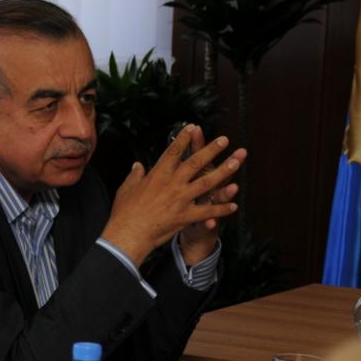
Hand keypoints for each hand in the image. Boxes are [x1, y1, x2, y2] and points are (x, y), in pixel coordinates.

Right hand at [100, 125, 244, 266]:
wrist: (128, 234)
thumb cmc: (124, 212)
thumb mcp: (126, 188)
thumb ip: (135, 175)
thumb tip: (137, 165)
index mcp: (157, 175)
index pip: (173, 151)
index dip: (184, 138)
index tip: (193, 127)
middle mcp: (172, 184)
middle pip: (195, 162)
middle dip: (211, 149)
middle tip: (224, 140)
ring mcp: (180, 199)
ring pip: (207, 183)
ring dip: (223, 172)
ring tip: (236, 163)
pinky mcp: (186, 216)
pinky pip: (208, 211)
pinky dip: (221, 209)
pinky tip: (234, 206)